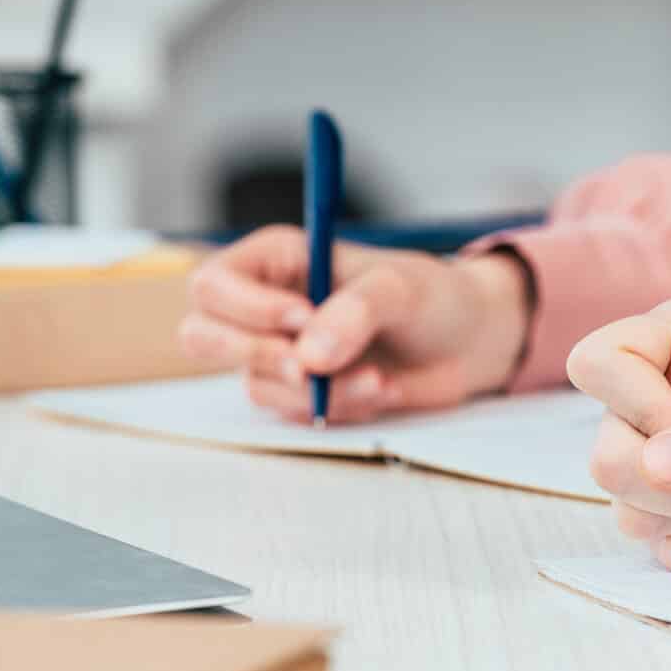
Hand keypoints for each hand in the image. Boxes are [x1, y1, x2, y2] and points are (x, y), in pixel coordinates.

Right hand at [178, 226, 532, 422]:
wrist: (469, 344)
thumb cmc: (433, 297)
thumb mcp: (403, 289)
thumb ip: (357, 311)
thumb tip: (310, 354)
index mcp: (279, 260)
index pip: (215, 281)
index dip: (246, 306)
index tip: (301, 319)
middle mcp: (266, 304)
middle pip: (201, 333)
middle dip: (257, 356)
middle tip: (312, 368)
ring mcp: (281, 352)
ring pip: (256, 381)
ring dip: (318, 390)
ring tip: (377, 378)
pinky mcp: (303, 391)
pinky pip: (293, 410)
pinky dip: (337, 407)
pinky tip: (380, 389)